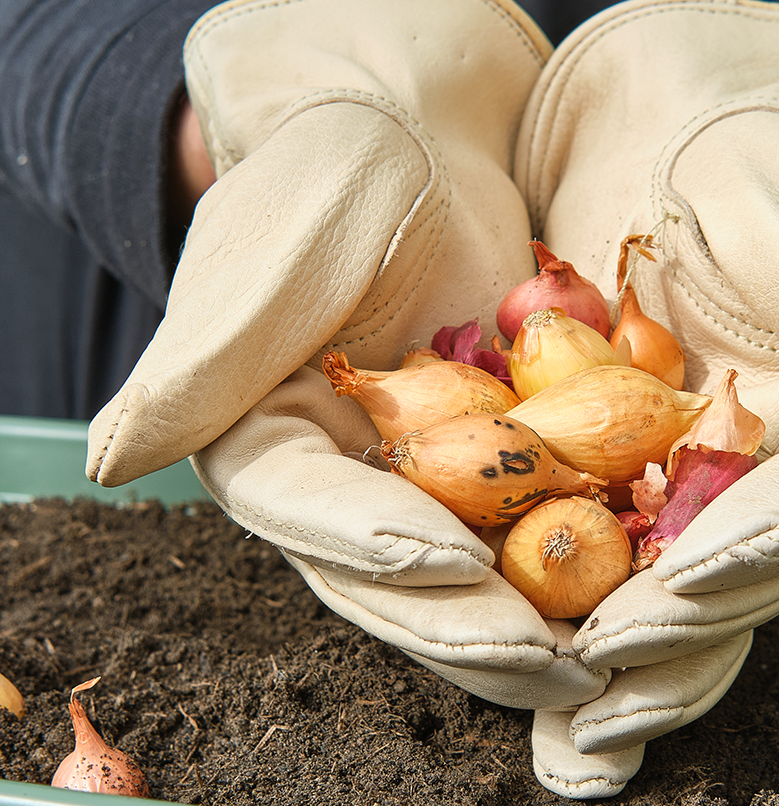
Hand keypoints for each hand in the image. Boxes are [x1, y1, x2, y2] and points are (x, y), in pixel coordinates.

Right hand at [86, 0, 610, 713]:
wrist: (419, 144)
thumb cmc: (335, 172)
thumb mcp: (273, 250)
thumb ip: (205, 353)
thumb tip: (108, 458)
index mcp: (261, 444)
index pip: (306, 512)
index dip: (373, 544)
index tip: (451, 565)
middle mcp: (336, 484)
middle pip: (394, 574)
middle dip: (469, 621)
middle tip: (548, 662)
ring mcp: (416, 483)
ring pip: (469, 572)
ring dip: (533, 619)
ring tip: (603, 659)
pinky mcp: (490, 465)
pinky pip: (530, 524)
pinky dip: (582, 555)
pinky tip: (643, 584)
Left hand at [513, 0, 778, 793]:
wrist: (663, 124)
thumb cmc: (752, 160)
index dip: (755, 553)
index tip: (685, 585)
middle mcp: (764, 471)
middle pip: (729, 575)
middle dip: (668, 632)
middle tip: (597, 681)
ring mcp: (683, 475)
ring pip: (657, 580)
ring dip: (608, 650)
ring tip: (555, 712)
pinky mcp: (607, 463)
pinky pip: (585, 538)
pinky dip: (548, 589)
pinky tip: (500, 634)